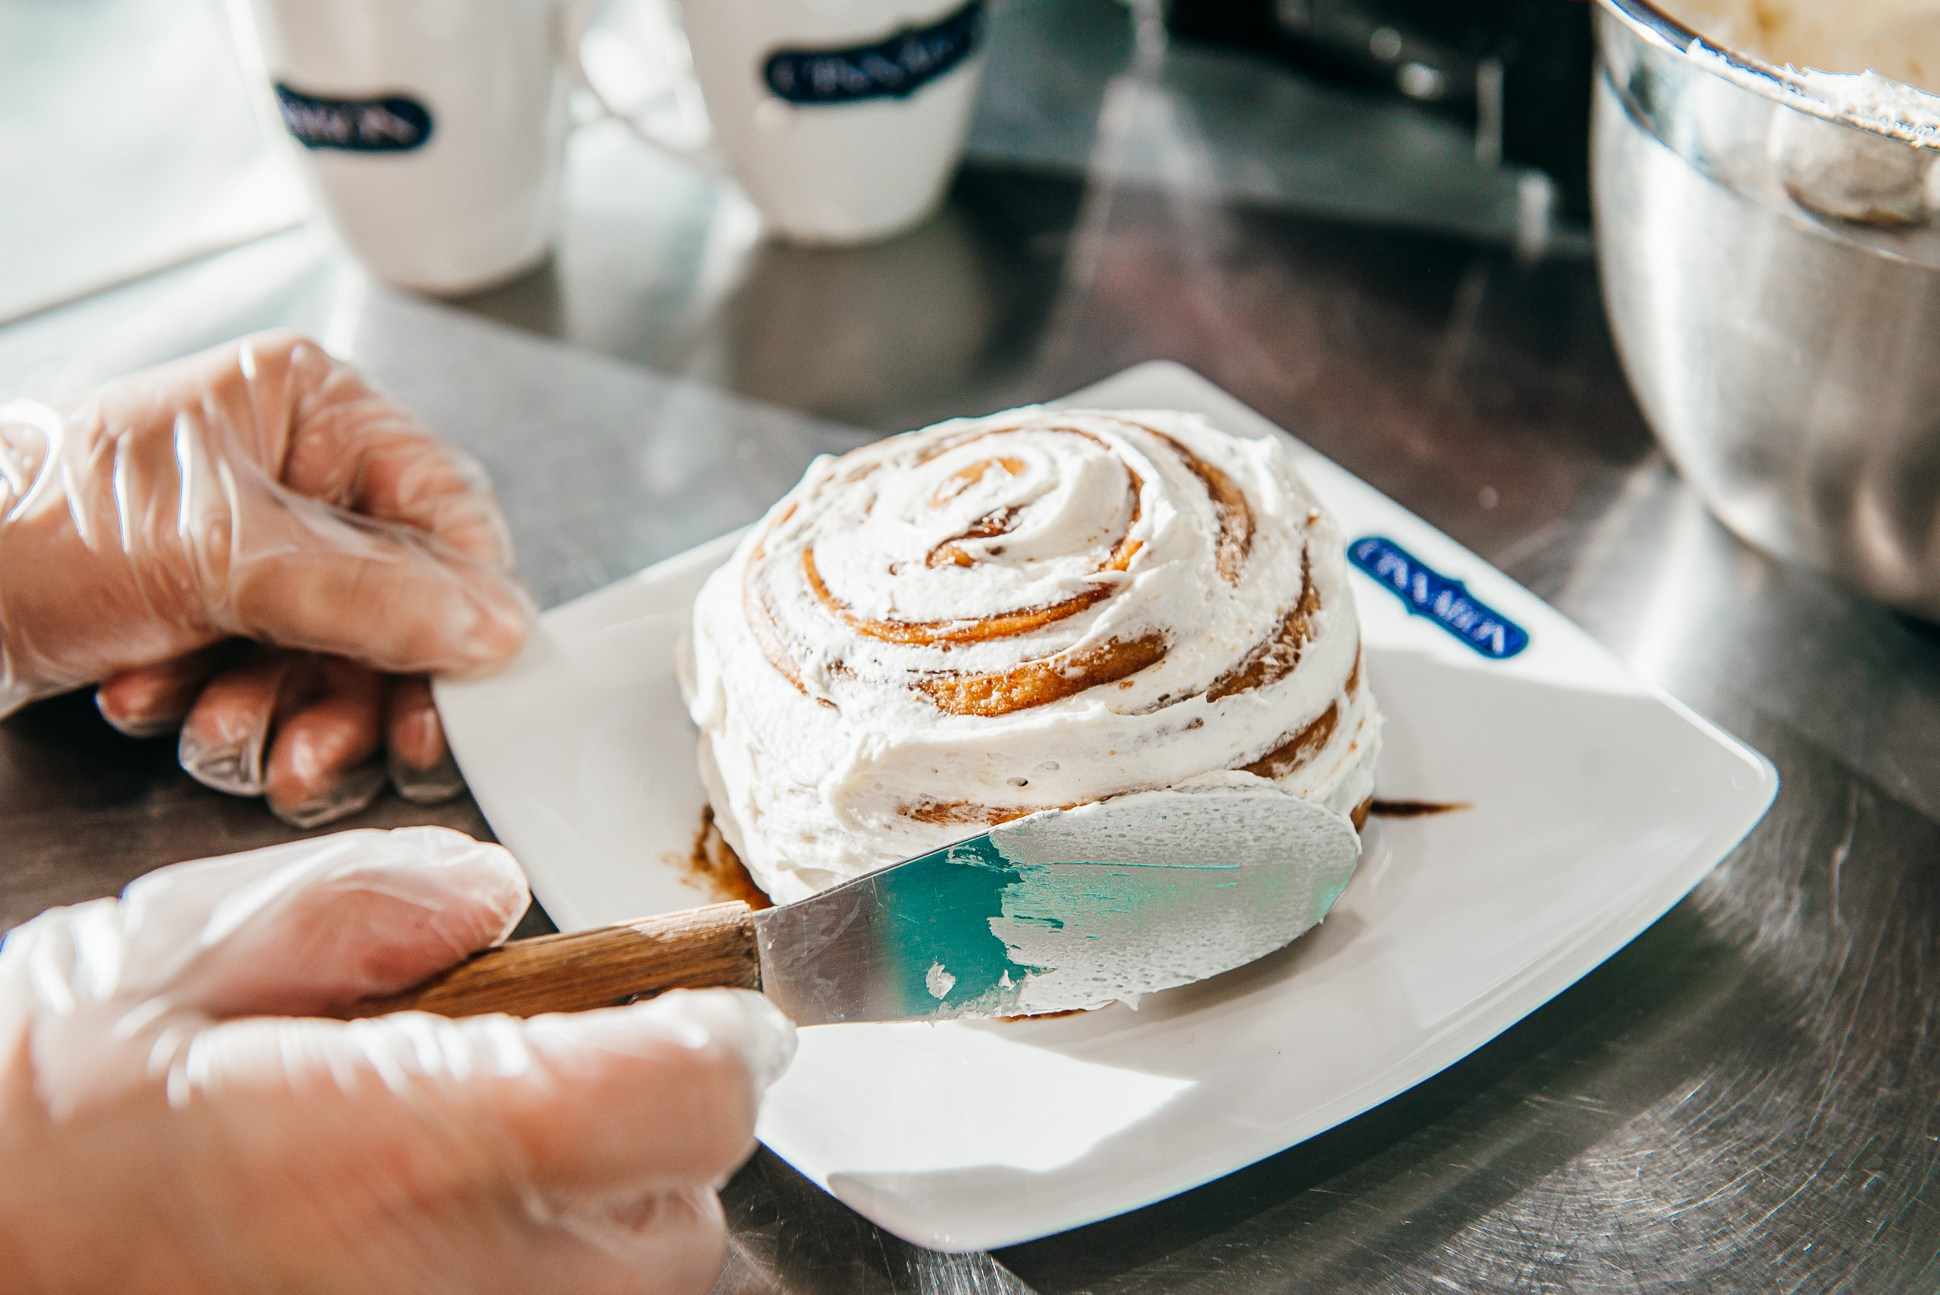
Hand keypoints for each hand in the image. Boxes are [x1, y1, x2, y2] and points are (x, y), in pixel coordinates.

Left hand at [0, 332, 533, 824]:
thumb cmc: (26, 523)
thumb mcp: (213, 552)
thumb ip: (366, 594)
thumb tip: (490, 627)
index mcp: (311, 413)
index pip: (446, 511)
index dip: (464, 609)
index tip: (461, 687)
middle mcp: (298, 483)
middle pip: (404, 609)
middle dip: (360, 690)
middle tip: (335, 748)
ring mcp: (258, 559)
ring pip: (343, 668)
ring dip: (290, 720)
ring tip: (227, 731)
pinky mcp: (218, 626)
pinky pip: (279, 696)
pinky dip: (230, 721)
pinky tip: (163, 705)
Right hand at [0, 827, 794, 1294]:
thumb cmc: (34, 1127)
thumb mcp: (175, 954)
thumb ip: (365, 905)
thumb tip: (495, 893)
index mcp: (398, 1147)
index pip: (685, 1099)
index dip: (725, 1032)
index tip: (712, 997)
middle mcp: (446, 1283)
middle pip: (686, 1214)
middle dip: (659, 1128)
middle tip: (556, 1069)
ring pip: (633, 1289)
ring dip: (606, 1215)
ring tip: (476, 1157)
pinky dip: (544, 1269)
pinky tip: (440, 1228)